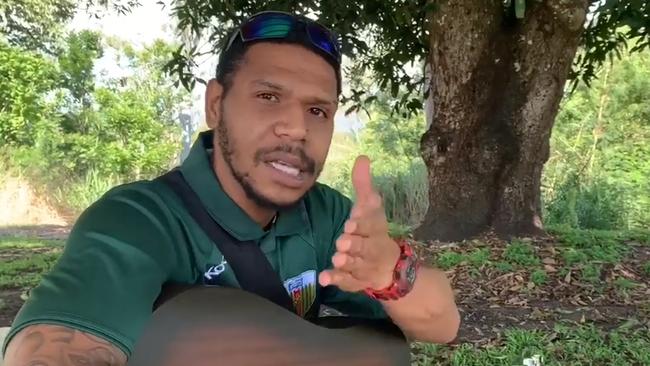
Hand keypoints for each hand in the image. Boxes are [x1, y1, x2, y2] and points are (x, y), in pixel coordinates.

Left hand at [319, 155, 400, 291]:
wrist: (388, 267)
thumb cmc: (374, 232)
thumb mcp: (371, 207)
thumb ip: (363, 184)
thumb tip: (362, 157)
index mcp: (376, 229)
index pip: (371, 225)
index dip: (363, 222)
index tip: (352, 218)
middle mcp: (372, 248)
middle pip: (364, 246)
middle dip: (355, 244)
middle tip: (343, 240)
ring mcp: (364, 267)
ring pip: (355, 265)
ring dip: (346, 262)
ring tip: (336, 257)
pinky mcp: (355, 281)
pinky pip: (347, 282)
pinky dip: (337, 280)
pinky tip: (324, 278)